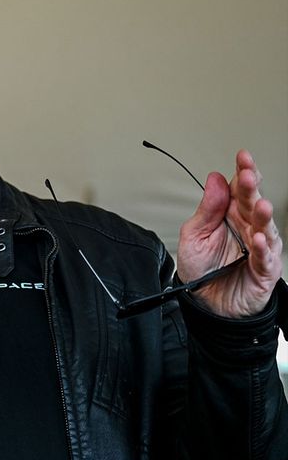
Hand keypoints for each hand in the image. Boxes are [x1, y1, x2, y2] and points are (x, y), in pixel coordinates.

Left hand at [178, 150, 282, 318]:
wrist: (206, 303)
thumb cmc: (202, 269)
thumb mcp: (194, 234)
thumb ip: (206, 208)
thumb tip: (215, 179)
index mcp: (231, 215)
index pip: (240, 189)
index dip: (243, 172)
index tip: (242, 156)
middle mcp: (248, 228)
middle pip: (253, 203)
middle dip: (252, 188)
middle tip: (248, 174)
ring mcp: (259, 248)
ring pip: (265, 228)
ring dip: (263, 215)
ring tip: (260, 204)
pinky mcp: (264, 270)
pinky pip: (265, 258)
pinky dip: (263, 248)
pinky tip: (259, 238)